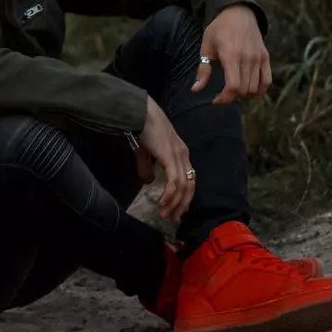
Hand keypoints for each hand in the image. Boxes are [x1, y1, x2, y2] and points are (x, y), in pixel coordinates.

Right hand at [138, 96, 194, 223]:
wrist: (141, 112)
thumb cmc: (143, 128)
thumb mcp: (146, 151)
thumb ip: (148, 166)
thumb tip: (149, 182)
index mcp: (181, 153)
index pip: (189, 179)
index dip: (185, 196)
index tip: (177, 209)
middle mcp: (184, 155)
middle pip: (190, 186)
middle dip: (182, 204)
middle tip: (174, 218)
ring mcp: (179, 156)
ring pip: (183, 187)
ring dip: (175, 203)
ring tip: (166, 214)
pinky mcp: (171, 157)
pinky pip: (175, 182)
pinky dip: (170, 195)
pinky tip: (163, 203)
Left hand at [194, 4, 271, 104]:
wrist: (238, 12)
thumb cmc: (219, 29)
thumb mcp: (206, 47)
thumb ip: (203, 70)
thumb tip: (195, 90)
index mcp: (231, 55)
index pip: (233, 87)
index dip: (224, 99)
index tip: (215, 100)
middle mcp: (248, 58)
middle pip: (244, 90)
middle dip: (232, 97)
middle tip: (222, 94)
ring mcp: (259, 58)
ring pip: (256, 88)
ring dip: (244, 95)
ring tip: (234, 90)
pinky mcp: (265, 58)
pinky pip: (267, 81)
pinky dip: (259, 90)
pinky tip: (249, 89)